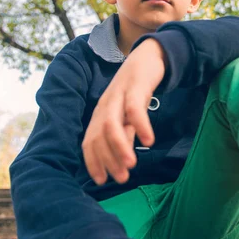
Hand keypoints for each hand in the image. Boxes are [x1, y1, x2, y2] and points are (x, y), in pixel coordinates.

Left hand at [83, 39, 165, 184]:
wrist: (148, 56)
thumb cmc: (136, 90)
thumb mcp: (128, 115)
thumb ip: (124, 134)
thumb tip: (122, 159)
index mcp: (100, 114)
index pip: (89, 141)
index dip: (93, 162)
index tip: (102, 181)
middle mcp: (105, 106)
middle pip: (98, 135)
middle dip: (107, 159)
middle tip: (121, 178)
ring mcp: (119, 96)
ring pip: (111, 124)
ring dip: (119, 147)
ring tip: (131, 165)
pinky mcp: (135, 87)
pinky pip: (135, 109)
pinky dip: (140, 126)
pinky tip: (149, 141)